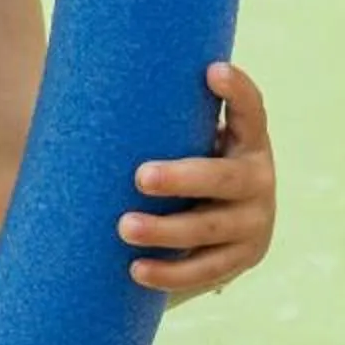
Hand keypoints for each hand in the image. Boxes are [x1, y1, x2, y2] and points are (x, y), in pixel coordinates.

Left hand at [122, 60, 275, 299]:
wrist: (225, 228)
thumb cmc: (187, 165)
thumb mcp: (188, 138)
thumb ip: (163, 118)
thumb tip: (87, 80)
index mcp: (248, 141)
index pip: (252, 110)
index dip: (237, 91)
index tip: (212, 71)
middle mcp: (258, 179)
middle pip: (223, 178)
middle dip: (182, 178)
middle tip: (140, 177)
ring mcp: (254, 223)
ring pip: (209, 229)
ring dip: (166, 230)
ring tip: (124, 227)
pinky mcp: (240, 260)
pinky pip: (204, 270)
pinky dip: (171, 273)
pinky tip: (136, 270)